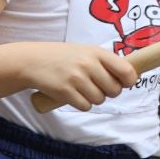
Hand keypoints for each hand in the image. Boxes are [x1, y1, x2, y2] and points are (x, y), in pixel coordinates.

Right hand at [24, 43, 138, 111]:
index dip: (129, 80)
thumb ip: (105, 62)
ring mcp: (75, 78)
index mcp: (96, 52)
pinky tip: (72, 95)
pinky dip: (81, 104)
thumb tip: (130, 78)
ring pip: (100, 99)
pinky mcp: (64, 91)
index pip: (126, 71)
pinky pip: (85, 106)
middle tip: (96, 86)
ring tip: (81, 89)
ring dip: (93, 98)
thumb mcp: (83, 51)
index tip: (123, 83)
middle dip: (108, 92)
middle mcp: (87, 64)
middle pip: (114, 90)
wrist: (29, 61)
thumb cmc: (61, 57)